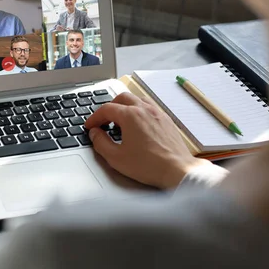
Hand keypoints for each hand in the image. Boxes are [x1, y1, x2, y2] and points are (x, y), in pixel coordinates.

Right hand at [85, 92, 208, 188]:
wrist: (178, 170)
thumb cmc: (149, 165)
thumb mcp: (116, 158)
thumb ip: (100, 142)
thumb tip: (95, 133)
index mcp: (130, 116)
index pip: (106, 109)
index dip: (94, 117)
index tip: (90, 126)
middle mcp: (144, 109)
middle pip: (121, 98)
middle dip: (109, 107)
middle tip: (103, 121)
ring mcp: (157, 113)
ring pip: (137, 99)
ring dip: (124, 106)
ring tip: (120, 120)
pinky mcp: (166, 120)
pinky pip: (149, 106)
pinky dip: (138, 110)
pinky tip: (137, 125)